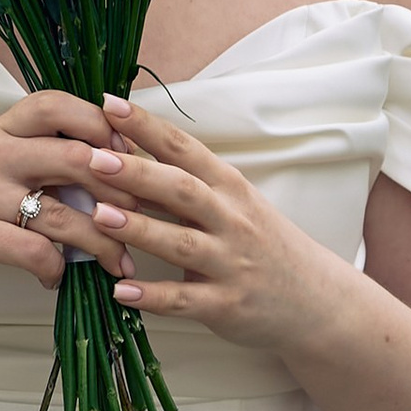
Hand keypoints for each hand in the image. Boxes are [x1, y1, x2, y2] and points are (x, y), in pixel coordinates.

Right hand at [0, 91, 130, 318]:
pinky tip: (57, 279)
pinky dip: (58, 270)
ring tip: (119, 264)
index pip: (54, 104)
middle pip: (75, 156)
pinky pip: (38, 251)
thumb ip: (42, 164)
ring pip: (64, 213)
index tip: (130, 152)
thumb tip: (119, 163)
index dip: (100, 122)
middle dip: (121, 190)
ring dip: (103, 244)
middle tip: (144, 217)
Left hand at [88, 90, 333, 354]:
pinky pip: (186, 300)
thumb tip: (123, 153)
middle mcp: (232, 220)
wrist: (316, 298)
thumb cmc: (262, 242)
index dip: (147, 127)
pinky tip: (121, 290)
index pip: (184, 148)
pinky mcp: (227, 305)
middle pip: (182, 190)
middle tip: (94, 157)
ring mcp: (231, 263)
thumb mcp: (233, 203)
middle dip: (138, 173)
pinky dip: (154, 296)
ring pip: (181, 243)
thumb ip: (185, 183)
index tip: (110, 104)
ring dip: (140, 229)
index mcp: (229, 187)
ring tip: (99, 216)